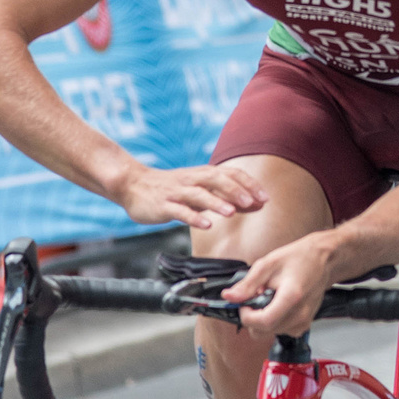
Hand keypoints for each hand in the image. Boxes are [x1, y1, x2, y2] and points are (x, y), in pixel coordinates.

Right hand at [113, 162, 268, 228]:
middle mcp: (192, 180)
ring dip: (216, 202)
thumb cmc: (173, 189)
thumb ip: (228, 197)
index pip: (231, 174)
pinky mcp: (163, 205)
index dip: (249, 184)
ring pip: (198, 194)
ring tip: (232, 212)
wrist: (133, 185)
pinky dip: (193, 217)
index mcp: (203, 174)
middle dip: (236, 190)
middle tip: (252, 202)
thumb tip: (257, 204)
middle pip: (217, 180)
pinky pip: (179, 211)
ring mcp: (177, 192)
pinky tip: (206, 225)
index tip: (265, 197)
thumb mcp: (202, 190)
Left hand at [222, 232, 340, 336]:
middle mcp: (300, 313)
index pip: (263, 322)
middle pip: (264, 331)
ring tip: (270, 300)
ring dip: (263, 320)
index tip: (244, 304)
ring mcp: (305, 320)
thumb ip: (247, 284)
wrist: (323, 259)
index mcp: (291, 297)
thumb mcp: (268, 264)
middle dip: (252, 318)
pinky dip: (274, 323)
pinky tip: (278, 307)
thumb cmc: (298, 258)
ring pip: (271, 333)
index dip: (247, 316)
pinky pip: (282, 332)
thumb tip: (229, 297)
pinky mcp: (305, 324)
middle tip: (256, 299)